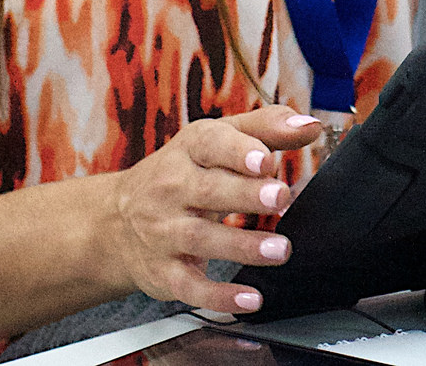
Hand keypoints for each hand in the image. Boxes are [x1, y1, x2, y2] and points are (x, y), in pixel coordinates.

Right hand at [97, 105, 322, 313]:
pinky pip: (189, 286)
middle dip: (246, 195)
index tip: (266, 159)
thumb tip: (310, 126)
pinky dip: (218, 296)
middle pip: (209, 191)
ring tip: (281, 250)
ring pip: (201, 239)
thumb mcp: (220, 138)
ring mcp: (163, 232)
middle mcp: (171, 189)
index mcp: (190, 149)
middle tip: (281, 198)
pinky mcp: (162, 271)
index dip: (239, 151)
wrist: (115, 220)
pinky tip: (250, 300)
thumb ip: (268, 128)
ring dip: (243, 246)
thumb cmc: (186, 171)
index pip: (212, 144)